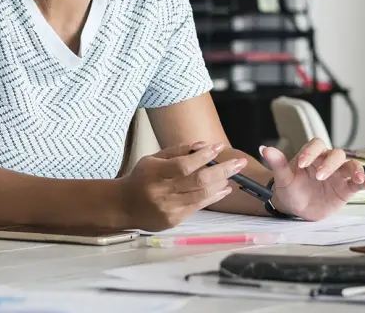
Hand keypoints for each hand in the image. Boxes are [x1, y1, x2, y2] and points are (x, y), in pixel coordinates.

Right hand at [119, 141, 241, 230]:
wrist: (124, 206)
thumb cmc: (142, 178)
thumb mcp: (154, 158)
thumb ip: (178, 151)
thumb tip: (204, 144)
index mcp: (155, 173)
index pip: (183, 165)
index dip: (203, 157)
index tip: (218, 147)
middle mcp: (162, 192)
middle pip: (197, 181)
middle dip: (222, 170)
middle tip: (239, 162)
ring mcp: (168, 208)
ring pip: (201, 195)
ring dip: (221, 183)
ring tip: (233, 174)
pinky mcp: (174, 220)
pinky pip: (198, 206)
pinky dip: (214, 196)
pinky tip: (223, 189)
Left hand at [260, 139, 364, 221]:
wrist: (296, 208)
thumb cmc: (290, 189)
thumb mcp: (283, 178)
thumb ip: (278, 164)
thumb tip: (265, 149)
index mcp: (312, 155)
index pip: (315, 146)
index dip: (310, 152)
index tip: (302, 164)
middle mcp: (327, 162)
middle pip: (336, 154)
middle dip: (329, 164)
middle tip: (319, 177)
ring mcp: (339, 175)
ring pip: (351, 166)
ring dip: (355, 170)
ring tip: (356, 178)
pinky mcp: (347, 188)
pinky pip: (359, 183)